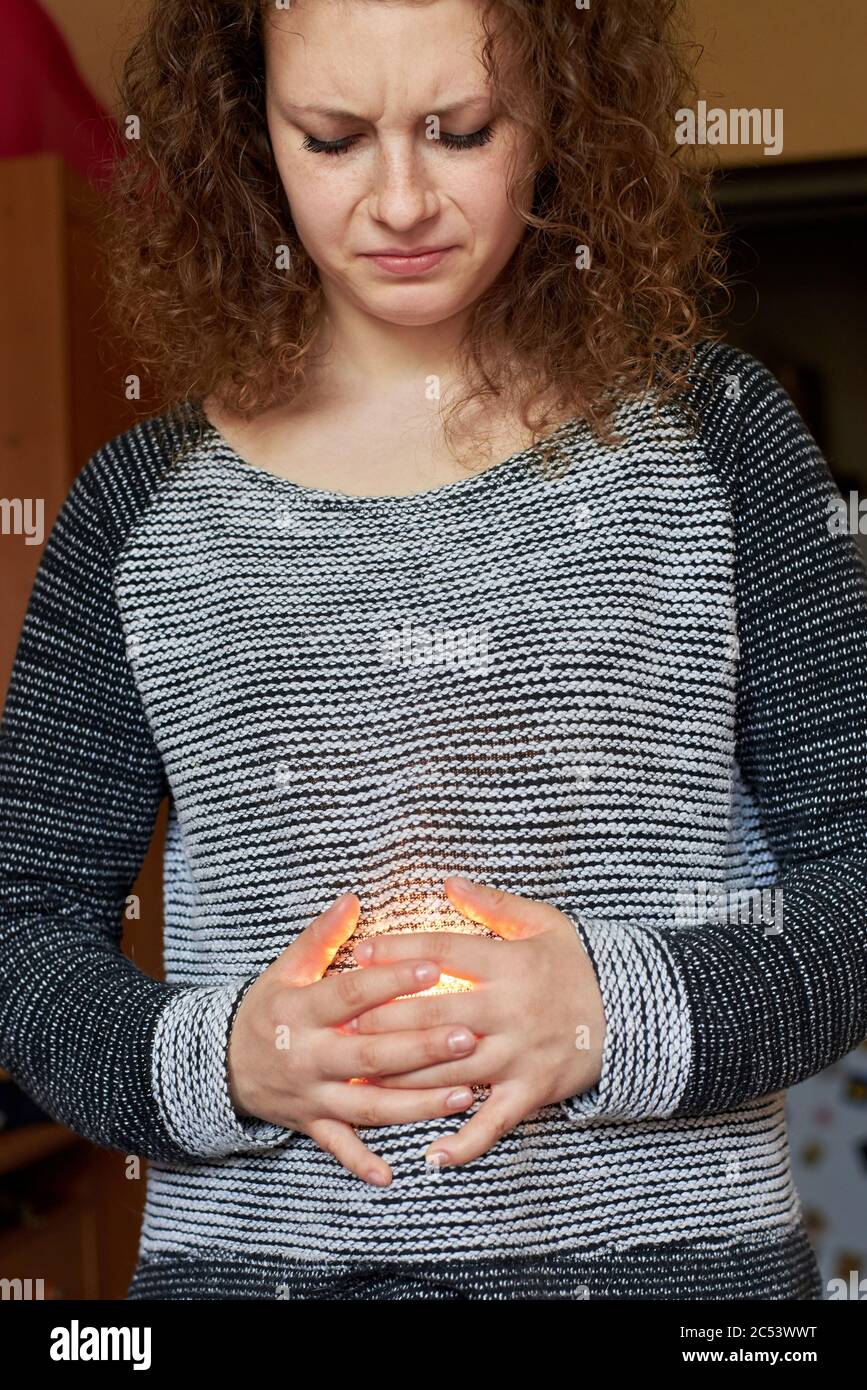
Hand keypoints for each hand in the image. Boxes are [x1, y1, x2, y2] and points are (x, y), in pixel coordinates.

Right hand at [227, 892, 480, 1185]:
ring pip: (369, 1105)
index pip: (350, 995)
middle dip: (421, 1047)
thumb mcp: (286, 968)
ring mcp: (311, 1095)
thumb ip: (321, 937)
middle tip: (469, 1036)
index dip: (391, 980)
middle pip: (370, 1054)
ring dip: (417, 1104)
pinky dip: (362, 1163)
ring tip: (467, 1094)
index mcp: (301, 1010)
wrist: (222, 1063)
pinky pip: (339, 1148)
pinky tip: (396, 1174)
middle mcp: (308, 1056)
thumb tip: (352, 899)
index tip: (434, 966)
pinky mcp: (311, 1125)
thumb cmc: (267, 1008)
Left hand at [349, 877, 605, 1167]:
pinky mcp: (531, 1092)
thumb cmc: (577, 964)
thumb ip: (493, 905)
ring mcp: (519, 1055)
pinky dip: (463, 1142)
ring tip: (361, 1081)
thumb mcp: (543, 922)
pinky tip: (430, 1154)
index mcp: (509, 964)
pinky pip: (493, 1123)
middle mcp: (510, 1011)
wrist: (632, 1013)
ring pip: (451, 1070)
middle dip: (386, 1019)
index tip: (361, 953)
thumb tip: (448, 882)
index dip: (399, 952)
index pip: (443, 953)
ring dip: (404, 1078)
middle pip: (436, 1014)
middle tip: (342, 1021)